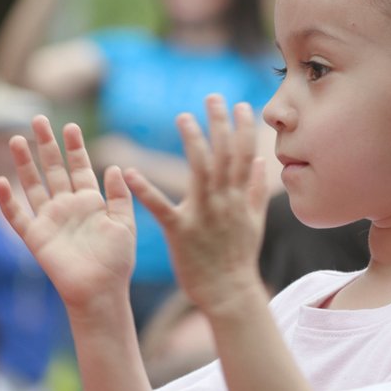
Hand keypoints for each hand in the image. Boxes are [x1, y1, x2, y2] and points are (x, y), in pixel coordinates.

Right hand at [0, 117, 136, 308]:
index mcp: (90, 202)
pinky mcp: (36, 237)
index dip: (74, 148)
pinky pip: (17, 216)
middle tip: (39, 119)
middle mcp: (67, 207)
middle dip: (46, 145)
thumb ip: (121, 196)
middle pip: (53, 169)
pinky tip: (1, 182)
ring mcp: (49, 220)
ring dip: (24, 164)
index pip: (80, 168)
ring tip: (17, 139)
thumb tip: (116, 167)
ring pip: (32, 185)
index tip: (69, 126)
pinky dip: (8, 201)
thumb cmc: (117, 261)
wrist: (101, 291)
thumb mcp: (125, 224)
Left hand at [126, 95, 267, 310]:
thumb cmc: (238, 259)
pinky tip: (129, 172)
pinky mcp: (180, 231)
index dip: (243, 128)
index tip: (240, 103)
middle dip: (219, 124)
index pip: (244, 155)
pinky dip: (145, 189)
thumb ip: (256, 190)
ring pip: (200, 171)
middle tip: (212, 97)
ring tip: (183, 118)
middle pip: (224, 155)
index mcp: (239, 198)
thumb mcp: (254, 222)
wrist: (229, 293)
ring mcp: (203, 215)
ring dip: (193, 143)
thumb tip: (261, 162)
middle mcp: (224, 201)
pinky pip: (161, 207)